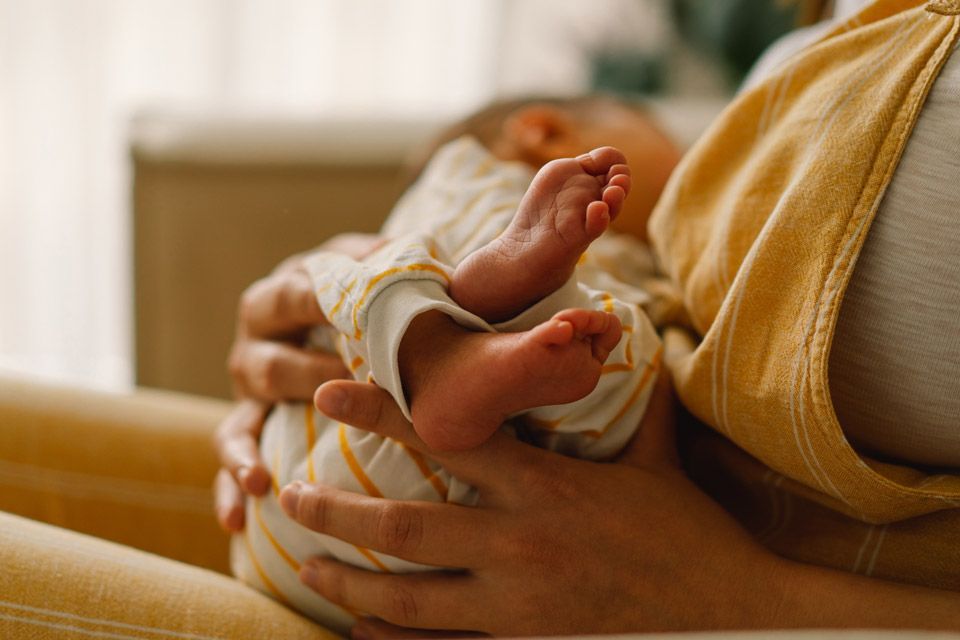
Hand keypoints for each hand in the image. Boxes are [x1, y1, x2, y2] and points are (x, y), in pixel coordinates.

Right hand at [214, 233, 384, 531]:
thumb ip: (400, 266)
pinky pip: (233, 460)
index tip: (358, 321)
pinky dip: (229, 488)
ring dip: (246, 452)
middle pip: (266, 364)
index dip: (322, 308)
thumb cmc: (375, 289)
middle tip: (348, 397)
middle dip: (305, 382)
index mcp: (288, 289)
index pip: (296, 296)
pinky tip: (237, 520)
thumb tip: (439, 275)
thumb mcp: (382, 265)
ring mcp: (249, 387)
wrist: (347, 307)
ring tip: (261, 482)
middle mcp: (259, 339)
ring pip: (238, 420)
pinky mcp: (249, 424)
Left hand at [279, 374, 785, 634]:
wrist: (733, 618)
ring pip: (408, 596)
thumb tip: (637, 336)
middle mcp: (521, 546)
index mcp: (547, 488)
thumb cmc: (694, 536)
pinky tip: (357, 633)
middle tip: (287, 492)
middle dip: (337, 508)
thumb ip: (637, 402)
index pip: (449, 438)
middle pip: (405, 525)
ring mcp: (517, 606)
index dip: (383, 410)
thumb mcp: (662, 462)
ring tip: (303, 561)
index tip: (331, 391)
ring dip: (348, 579)